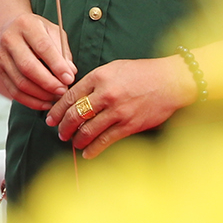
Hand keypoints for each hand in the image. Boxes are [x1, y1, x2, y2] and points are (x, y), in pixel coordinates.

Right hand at [0, 11, 76, 110]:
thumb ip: (62, 51)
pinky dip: (31, 101)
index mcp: (26, 25)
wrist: (7, 25)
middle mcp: (10, 40)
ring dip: (41, 94)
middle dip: (48, 83)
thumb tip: (70, 72)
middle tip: (63, 91)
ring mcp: (2, 57)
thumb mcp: (52, 31)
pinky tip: (45, 103)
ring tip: (56, 97)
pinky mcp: (0, 71)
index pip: (42, 47)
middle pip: (28, 67)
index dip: (57, 65)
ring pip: (20, 82)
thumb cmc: (36, 30)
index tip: (70, 78)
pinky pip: (14, 91)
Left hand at [45, 56, 195, 158]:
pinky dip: (93, 149)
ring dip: (76, 139)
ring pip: (88, 130)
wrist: (171, 81)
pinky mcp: (129, 125)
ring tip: (73, 143)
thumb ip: (94, 82)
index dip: (57, 110)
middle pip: (75, 115)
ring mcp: (117, 111)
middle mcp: (105, 94)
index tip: (51, 118)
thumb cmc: (142, 73)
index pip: (69, 96)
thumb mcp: (113, 69)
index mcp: (98, 77)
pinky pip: (105, 140)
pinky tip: (87, 153)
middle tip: (60, 133)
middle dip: (63, 127)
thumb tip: (74, 98)